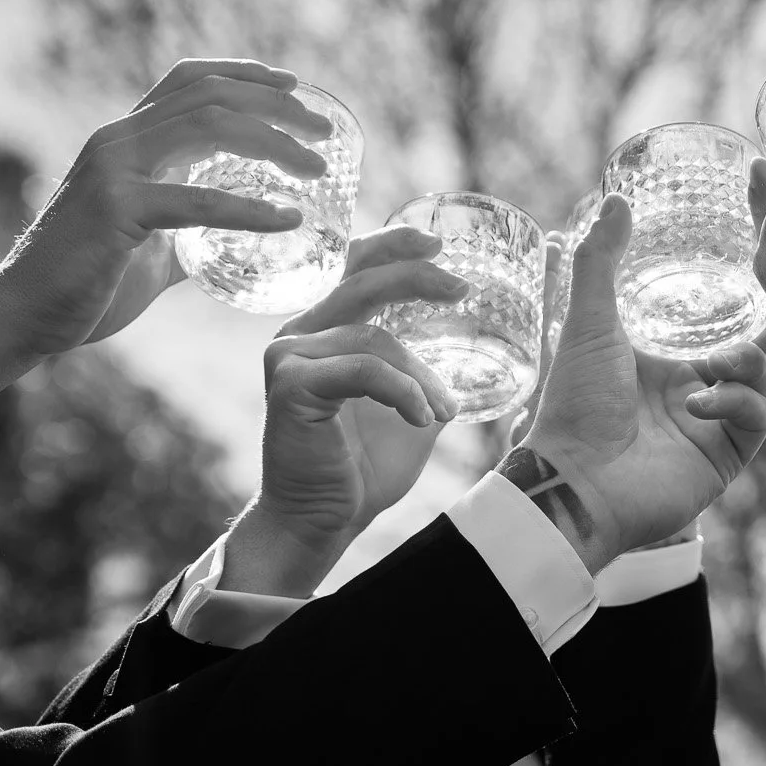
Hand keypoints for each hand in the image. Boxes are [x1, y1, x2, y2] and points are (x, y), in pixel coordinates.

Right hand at [5, 57, 338, 353]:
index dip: (244, 73)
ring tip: (317, 169)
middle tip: (324, 132)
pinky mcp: (116, 210)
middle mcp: (119, 140)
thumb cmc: (89, 285)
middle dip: (276, 105)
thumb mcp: (156, 250)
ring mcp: (115, 169)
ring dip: (274, 143)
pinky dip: (250, 209)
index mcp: (126, 140)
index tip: (293, 86)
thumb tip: (250, 243)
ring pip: (209, 127)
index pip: (188, 79)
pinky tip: (287, 219)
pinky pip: (197, 201)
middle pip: (211, 95)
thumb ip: (197, 235)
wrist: (27, 316)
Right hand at [219, 227, 467, 596]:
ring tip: (446, 411)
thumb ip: (427, 375)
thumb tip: (477, 354)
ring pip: (373, 339)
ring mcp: (288, 357)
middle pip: (361, 282)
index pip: (354, 268)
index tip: (438, 242)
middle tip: (463, 288)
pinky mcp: (291, 386)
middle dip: (417, 278)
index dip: (394, 246)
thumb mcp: (410, 410)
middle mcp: (299, 335)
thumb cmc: (363, 470)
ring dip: (422, 374)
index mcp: (324, 331)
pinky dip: (402, 391)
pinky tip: (424, 419)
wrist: (322, 522)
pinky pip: (362, 371)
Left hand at [499, 195, 765, 571]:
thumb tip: (616, 201)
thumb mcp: (587, 322)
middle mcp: (692, 389)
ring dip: (746, 363)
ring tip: (717, 362)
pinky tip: (700, 403)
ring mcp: (712, 425)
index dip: (743, 293)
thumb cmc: (574, 403)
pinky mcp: (726, 456)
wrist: (575, 479)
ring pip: (761, 380)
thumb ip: (601, 261)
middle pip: (751, 348)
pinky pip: (756, 419)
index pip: (716, 320)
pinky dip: (736, 403)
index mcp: (663, 359)